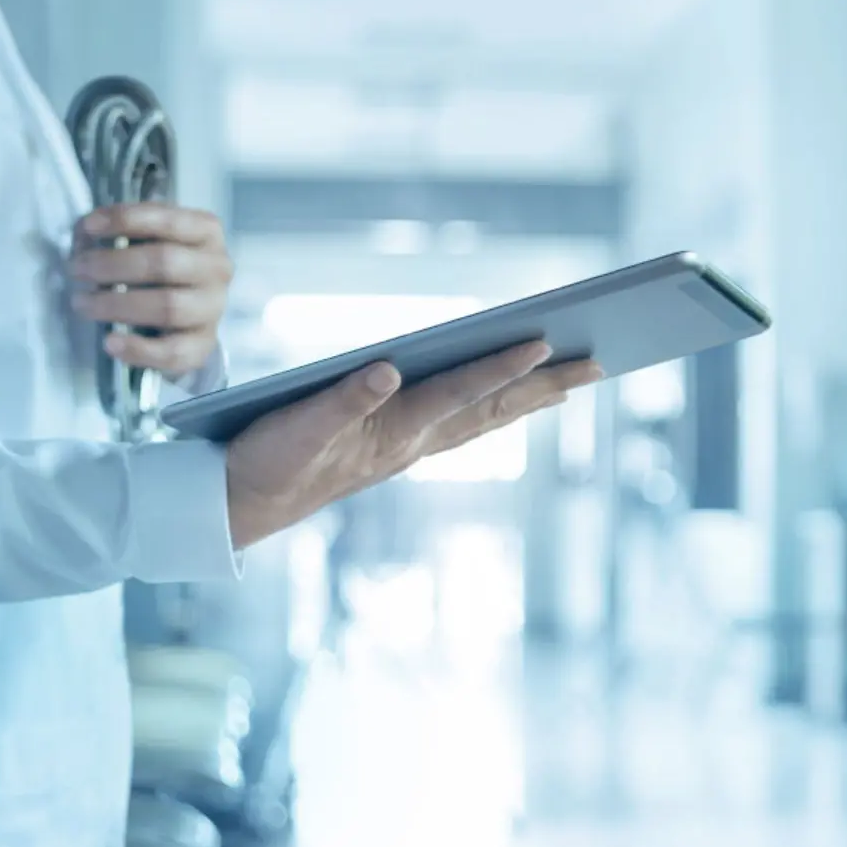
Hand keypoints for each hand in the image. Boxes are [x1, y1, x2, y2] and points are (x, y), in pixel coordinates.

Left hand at [69, 203, 231, 377]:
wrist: (188, 314)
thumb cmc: (161, 268)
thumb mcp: (147, 239)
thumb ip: (121, 233)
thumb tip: (84, 236)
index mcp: (206, 231)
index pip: (167, 219)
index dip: (124, 220)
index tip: (86, 227)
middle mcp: (217, 267)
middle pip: (164, 263)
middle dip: (112, 265)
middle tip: (76, 269)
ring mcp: (213, 308)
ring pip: (168, 307)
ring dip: (117, 305)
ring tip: (82, 303)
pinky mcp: (204, 345)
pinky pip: (173, 352)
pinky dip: (138, 348)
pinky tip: (110, 342)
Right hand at [225, 343, 602, 549]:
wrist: (246, 505)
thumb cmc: (269, 461)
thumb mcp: (297, 427)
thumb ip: (344, 397)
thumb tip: (390, 368)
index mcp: (391, 432)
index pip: (458, 392)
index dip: (500, 366)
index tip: (545, 341)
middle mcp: (410, 443)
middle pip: (491, 411)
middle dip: (545, 387)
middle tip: (599, 365)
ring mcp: (406, 449)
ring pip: (481, 420)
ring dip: (528, 400)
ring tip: (569, 382)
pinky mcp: (393, 449)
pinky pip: (459, 426)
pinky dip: (491, 409)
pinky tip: (502, 403)